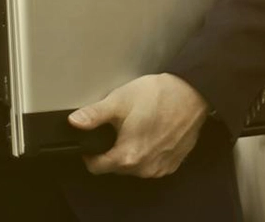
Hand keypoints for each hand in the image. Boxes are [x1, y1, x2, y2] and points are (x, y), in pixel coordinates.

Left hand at [67, 73, 209, 177]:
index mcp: (128, 156)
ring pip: (133, 167)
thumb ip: (94, 115)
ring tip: (132, 127)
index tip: (89, 141)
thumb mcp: (119, 101)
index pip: (96, 167)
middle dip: (110, 150)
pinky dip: (145, 153)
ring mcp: (160, 169)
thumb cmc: (156, 96)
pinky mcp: (172, 165)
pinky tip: (148, 133)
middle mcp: (144, 169)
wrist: (191, 94)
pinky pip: (150, 164)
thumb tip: (73, 122)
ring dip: (128, 152)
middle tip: (114, 126)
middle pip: (115, 167)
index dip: (88, 154)